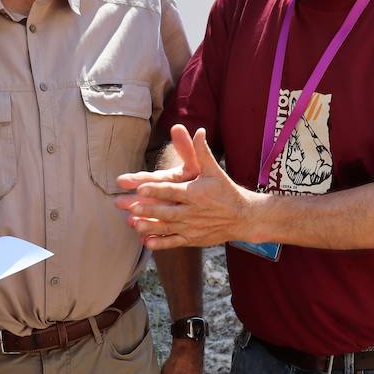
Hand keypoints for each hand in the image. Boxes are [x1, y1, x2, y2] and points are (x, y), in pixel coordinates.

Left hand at [114, 127, 257, 249]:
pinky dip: (161, 243)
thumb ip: (202, 152)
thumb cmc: (225, 190)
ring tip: (134, 224)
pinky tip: (146, 242)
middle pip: (167, 210)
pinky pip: (174, 241)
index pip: (172, 190)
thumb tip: (198, 130)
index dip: (156, 190)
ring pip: (168, 227)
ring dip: (150, 226)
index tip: (140, 188)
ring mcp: (192, 226)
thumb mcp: (214, 170)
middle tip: (130, 208)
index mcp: (196, 192)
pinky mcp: (193, 238)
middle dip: (148, 210)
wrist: (243, 217)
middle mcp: (193, 210)